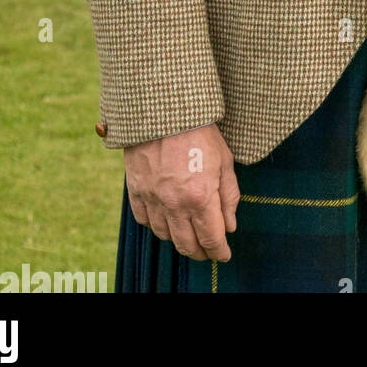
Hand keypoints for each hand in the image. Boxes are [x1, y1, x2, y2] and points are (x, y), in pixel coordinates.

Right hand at [124, 124, 239, 261]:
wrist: (165, 110)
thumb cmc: (200, 132)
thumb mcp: (225, 161)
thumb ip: (229, 197)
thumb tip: (230, 226)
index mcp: (201, 197)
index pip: (211, 239)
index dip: (219, 251)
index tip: (224, 255)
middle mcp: (174, 204)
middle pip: (187, 244)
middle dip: (201, 252)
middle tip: (209, 251)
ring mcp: (152, 199)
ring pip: (165, 236)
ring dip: (179, 239)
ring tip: (189, 234)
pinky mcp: (136, 191)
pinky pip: (144, 220)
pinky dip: (157, 225)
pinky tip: (166, 220)